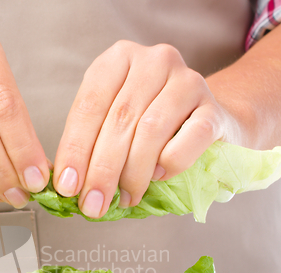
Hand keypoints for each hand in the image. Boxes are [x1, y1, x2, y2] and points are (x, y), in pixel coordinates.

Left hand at [53, 41, 242, 217]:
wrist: (207, 124)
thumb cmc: (151, 129)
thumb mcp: (114, 126)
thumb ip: (91, 147)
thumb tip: (68, 185)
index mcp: (118, 60)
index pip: (88, 106)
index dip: (74, 150)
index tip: (66, 187)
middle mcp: (153, 61)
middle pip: (118, 120)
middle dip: (101, 170)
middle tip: (92, 204)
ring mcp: (187, 81)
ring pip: (150, 130)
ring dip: (132, 174)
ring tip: (124, 198)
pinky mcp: (214, 108)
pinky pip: (188, 139)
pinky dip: (169, 164)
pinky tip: (158, 177)